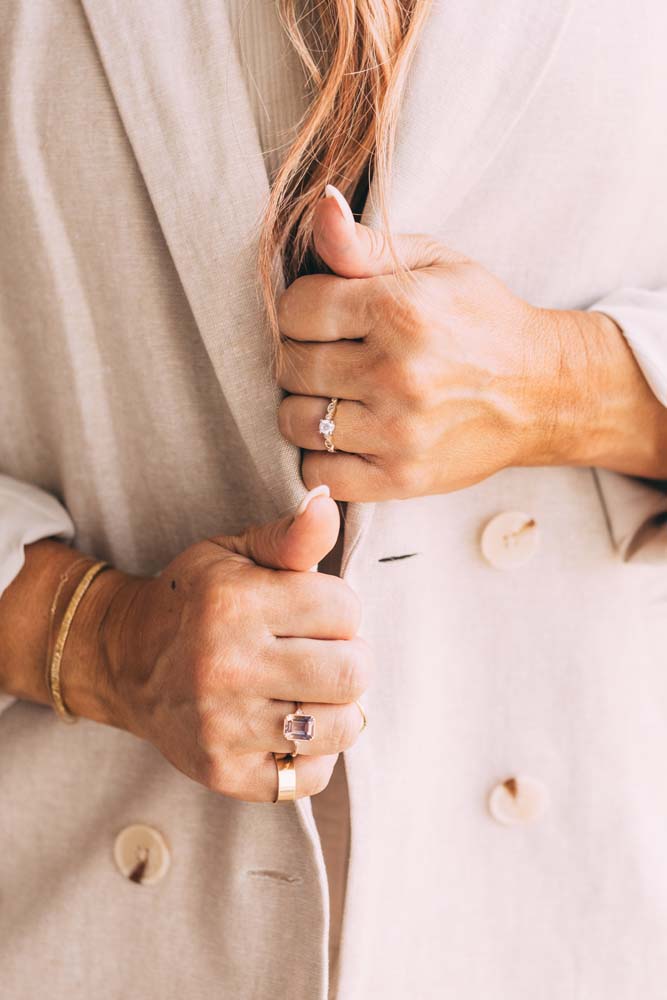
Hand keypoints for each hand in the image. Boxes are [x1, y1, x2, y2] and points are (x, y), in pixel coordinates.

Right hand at [66, 489, 371, 801]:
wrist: (124, 659)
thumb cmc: (194, 599)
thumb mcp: (235, 553)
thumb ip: (291, 535)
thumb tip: (328, 502)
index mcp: (234, 604)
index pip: (345, 609)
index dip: (338, 608)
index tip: (313, 612)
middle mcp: (227, 667)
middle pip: (353, 672)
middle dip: (348, 658)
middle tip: (319, 652)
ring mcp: (224, 727)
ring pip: (340, 726)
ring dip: (335, 706)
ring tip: (307, 689)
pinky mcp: (225, 773)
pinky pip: (312, 774)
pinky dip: (313, 753)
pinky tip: (288, 726)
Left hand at [275, 187, 663, 499]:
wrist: (542, 391)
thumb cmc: (480, 319)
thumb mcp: (432, 262)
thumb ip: (364, 242)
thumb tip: (320, 204)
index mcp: (400, 309)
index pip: (294, 309)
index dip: (302, 309)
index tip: (326, 316)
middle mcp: (397, 373)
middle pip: (291, 366)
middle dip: (302, 356)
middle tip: (332, 355)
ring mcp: (398, 432)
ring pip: (295, 423)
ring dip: (305, 408)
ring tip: (334, 396)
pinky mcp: (401, 478)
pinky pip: (321, 475)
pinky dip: (320, 458)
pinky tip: (343, 436)